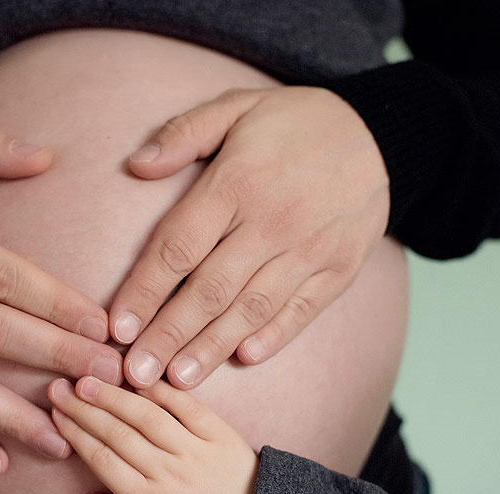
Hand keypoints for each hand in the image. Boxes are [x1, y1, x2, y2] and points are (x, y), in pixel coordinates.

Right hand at [48, 376, 255, 493]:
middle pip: (117, 432)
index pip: (103, 459)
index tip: (56, 416)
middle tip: (59, 388)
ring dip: (114, 396)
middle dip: (84, 409)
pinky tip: (140, 379)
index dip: (76, 434)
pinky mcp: (220, 434)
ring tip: (89, 380)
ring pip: (147, 416)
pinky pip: (187, 406)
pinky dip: (162, 391)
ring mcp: (196, 449)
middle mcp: (169, 470)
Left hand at [110, 87, 388, 388]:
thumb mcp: (235, 107)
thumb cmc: (294, 123)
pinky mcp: (340, 268)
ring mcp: (310, 248)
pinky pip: (303, 309)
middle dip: (168, 335)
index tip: (117, 326)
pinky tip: (243, 359)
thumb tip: (137, 165)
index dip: (145, 290)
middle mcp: (271, 221)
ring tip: (177, 381)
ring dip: (212, 347)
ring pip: (252, 308)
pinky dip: (274, 336)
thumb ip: (183, 134)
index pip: (179, 246)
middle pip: (210, 289)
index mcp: (237, 182)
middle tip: (136, 374)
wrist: (382, 132)